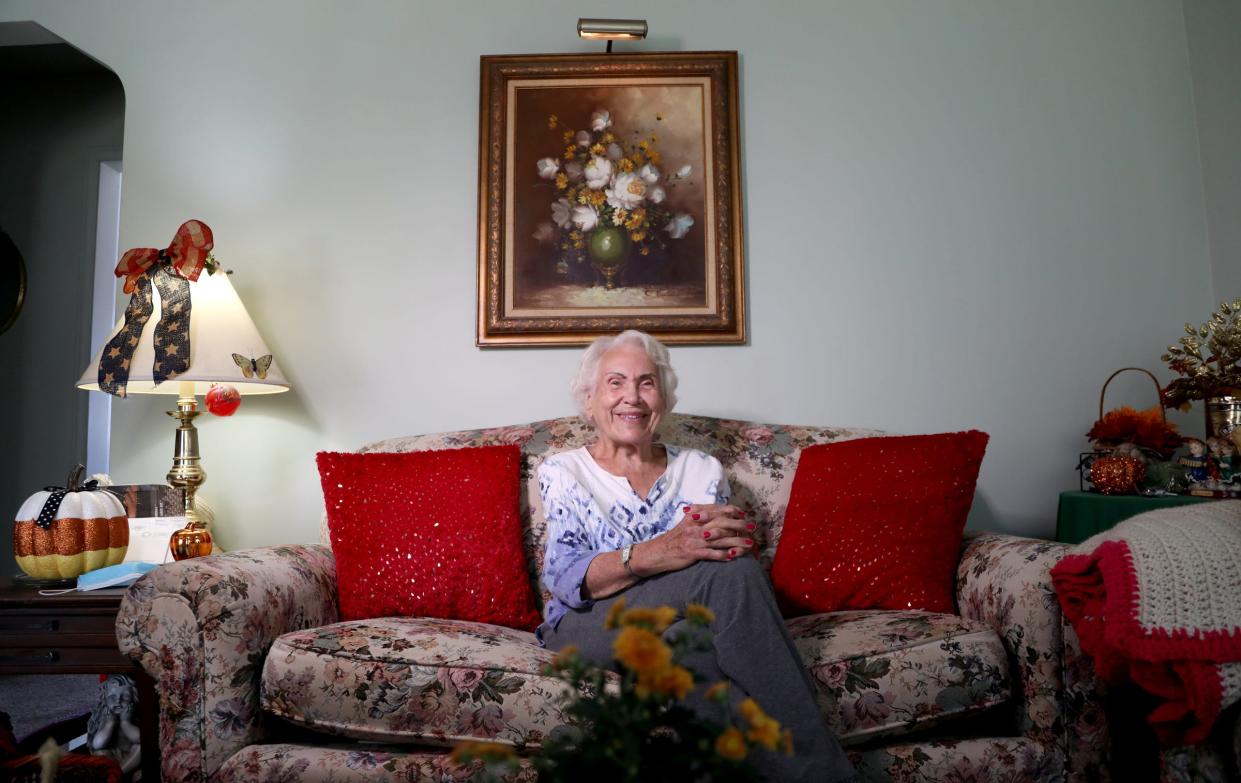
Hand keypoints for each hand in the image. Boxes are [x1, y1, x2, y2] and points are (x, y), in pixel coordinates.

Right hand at [638, 504, 755, 573]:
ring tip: (750, 543)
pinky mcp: (692, 553)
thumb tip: (717, 511)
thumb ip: (700, 515)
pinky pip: (711, 554)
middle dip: (739, 524)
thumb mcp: (686, 523)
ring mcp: (694, 540)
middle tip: (752, 527)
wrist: (657, 552)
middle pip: (721, 522)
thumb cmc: (674, 538)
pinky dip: (723, 555)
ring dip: (737, 541)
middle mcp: (695, 526)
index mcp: (694, 516)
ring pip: (720, 539)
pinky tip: (734, 557)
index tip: (743, 513)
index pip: (716, 509)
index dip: (731, 510)